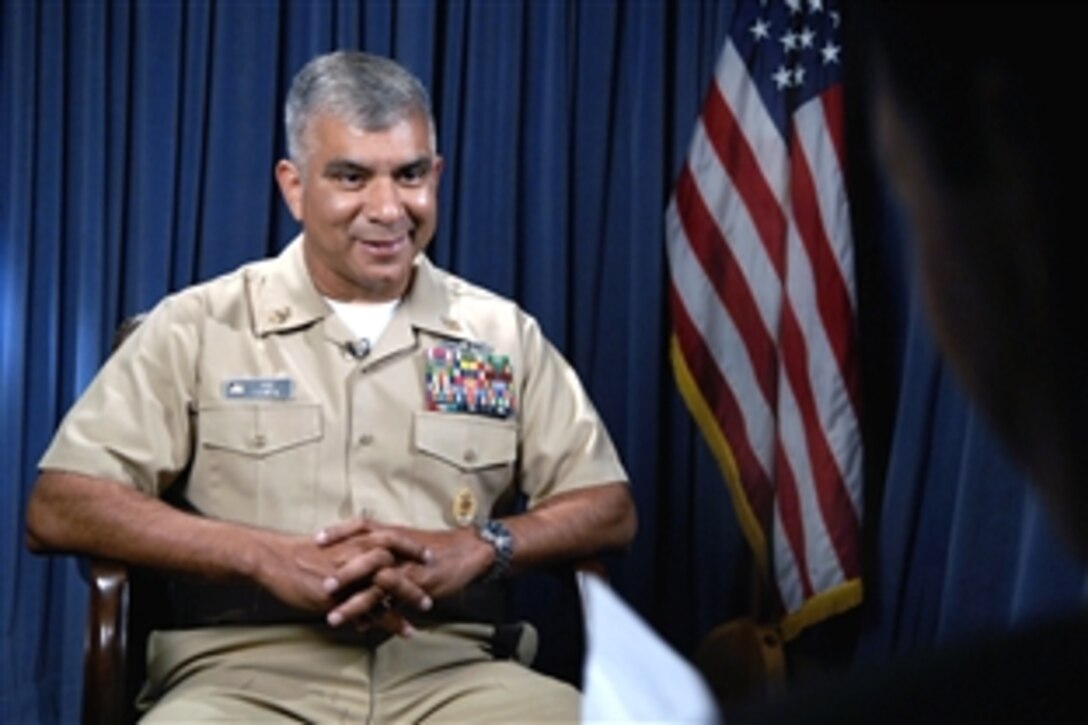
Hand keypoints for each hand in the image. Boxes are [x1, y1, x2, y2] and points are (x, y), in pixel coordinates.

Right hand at [254, 523, 430, 633]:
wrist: (276, 560)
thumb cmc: (302, 551)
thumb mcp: (332, 543)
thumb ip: (353, 547)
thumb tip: (368, 551)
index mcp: (357, 540)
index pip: (393, 539)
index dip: (413, 547)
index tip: (429, 555)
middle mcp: (357, 556)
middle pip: (396, 565)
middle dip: (416, 577)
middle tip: (433, 590)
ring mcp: (350, 577)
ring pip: (386, 589)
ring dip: (407, 601)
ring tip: (422, 614)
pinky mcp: (339, 596)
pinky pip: (368, 611)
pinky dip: (386, 620)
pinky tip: (399, 630)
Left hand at [316, 521, 491, 624]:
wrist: (467, 551)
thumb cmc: (437, 546)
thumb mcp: (409, 538)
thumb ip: (386, 543)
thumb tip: (362, 549)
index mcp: (393, 533)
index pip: (361, 525)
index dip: (339, 531)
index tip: (316, 539)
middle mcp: (397, 548)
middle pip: (364, 556)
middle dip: (341, 571)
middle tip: (321, 586)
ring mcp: (407, 566)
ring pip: (375, 585)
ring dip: (354, 603)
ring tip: (333, 617)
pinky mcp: (418, 584)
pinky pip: (394, 602)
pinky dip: (378, 616)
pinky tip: (363, 627)